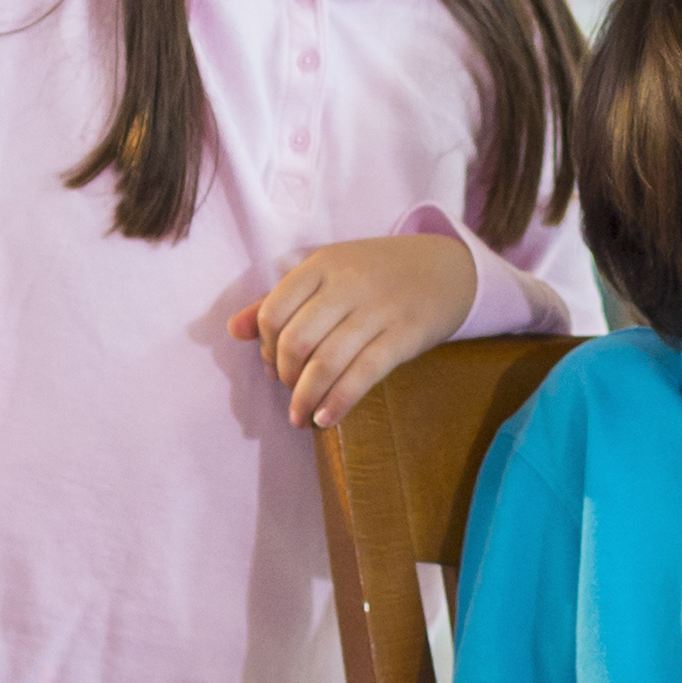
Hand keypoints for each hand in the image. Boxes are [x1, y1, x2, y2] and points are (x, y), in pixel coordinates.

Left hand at [233, 232, 479, 430]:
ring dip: (306, 398)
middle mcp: (348, 283)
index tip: (275, 366)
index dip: (267, 347)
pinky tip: (327, 419)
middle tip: (291, 391)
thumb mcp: (329, 274)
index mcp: (322, 264)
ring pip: (326, 361)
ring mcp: (378, 309)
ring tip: (301, 418)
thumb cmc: (378, 273)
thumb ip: (281, 300)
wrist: (447, 268)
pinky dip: (339, 401)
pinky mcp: (404, 335)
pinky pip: (364, 373)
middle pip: (296, 340)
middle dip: (286, 375)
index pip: (274, 311)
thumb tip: (234, 330)